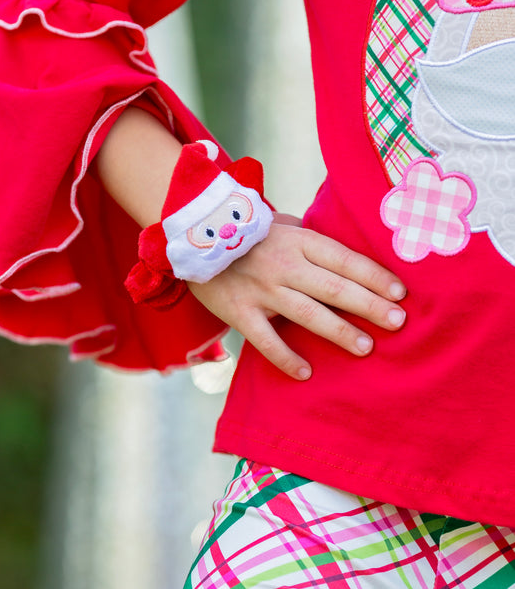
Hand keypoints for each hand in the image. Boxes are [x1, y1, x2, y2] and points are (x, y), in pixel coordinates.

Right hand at [187, 213, 406, 380]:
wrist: (196, 238)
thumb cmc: (250, 233)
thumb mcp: (283, 224)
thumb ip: (312, 239)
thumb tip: (347, 257)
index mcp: (299, 241)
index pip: (344, 259)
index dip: (374, 276)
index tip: (401, 292)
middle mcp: (284, 264)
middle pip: (334, 287)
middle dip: (369, 305)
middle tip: (398, 322)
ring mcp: (261, 289)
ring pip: (307, 313)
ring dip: (339, 331)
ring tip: (366, 348)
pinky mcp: (239, 311)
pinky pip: (265, 339)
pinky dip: (285, 357)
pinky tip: (306, 373)